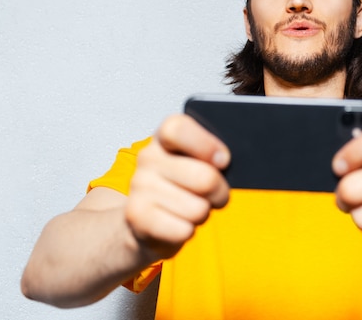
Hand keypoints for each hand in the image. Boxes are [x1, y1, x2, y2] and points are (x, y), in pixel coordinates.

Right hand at [125, 114, 230, 261]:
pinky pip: (183, 230)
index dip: (206, 146)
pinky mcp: (137, 216)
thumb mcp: (197, 163)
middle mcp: (148, 157)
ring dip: (202, 214)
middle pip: (204, 178)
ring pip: (198, 208)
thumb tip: (224, 160)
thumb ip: (212, 156)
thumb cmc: (182, 187)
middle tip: (213, 194)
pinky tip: (175, 223)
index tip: (222, 161)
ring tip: (189, 209)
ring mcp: (139, 186)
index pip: (178, 129)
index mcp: (164, 138)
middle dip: (219, 192)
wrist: (146, 221)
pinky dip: (187, 232)